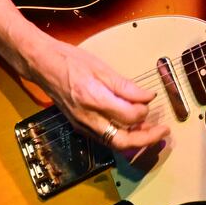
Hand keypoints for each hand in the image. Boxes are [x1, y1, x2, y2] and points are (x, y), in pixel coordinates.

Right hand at [21, 37, 169, 151]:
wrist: (42, 65)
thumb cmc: (70, 61)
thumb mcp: (101, 68)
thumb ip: (125, 86)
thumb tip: (147, 97)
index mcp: (94, 99)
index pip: (128, 116)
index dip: (144, 111)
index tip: (151, 99)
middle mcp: (88, 117)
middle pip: (122, 141)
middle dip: (146, 139)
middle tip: (163, 131)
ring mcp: (82, 124)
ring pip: (114, 143)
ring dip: (135, 140)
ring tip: (151, 130)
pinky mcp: (80, 125)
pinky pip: (104, 138)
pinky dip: (121, 136)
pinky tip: (131, 127)